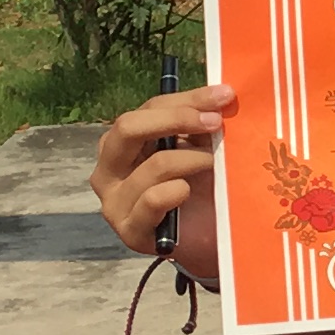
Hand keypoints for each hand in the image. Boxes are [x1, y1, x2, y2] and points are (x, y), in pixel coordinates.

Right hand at [92, 83, 232, 256]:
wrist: (207, 239)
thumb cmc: (201, 188)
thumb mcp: (200, 148)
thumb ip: (202, 124)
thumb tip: (222, 96)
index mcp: (125, 142)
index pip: (149, 108)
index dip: (188, 99)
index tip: (224, 96)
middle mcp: (110, 168)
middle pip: (128, 127)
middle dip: (177, 119)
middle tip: (216, 124)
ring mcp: (115, 201)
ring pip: (153, 165)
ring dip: (193, 160)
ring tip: (214, 165)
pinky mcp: (129, 229)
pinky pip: (153, 199)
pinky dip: (177, 191)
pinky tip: (189, 192)